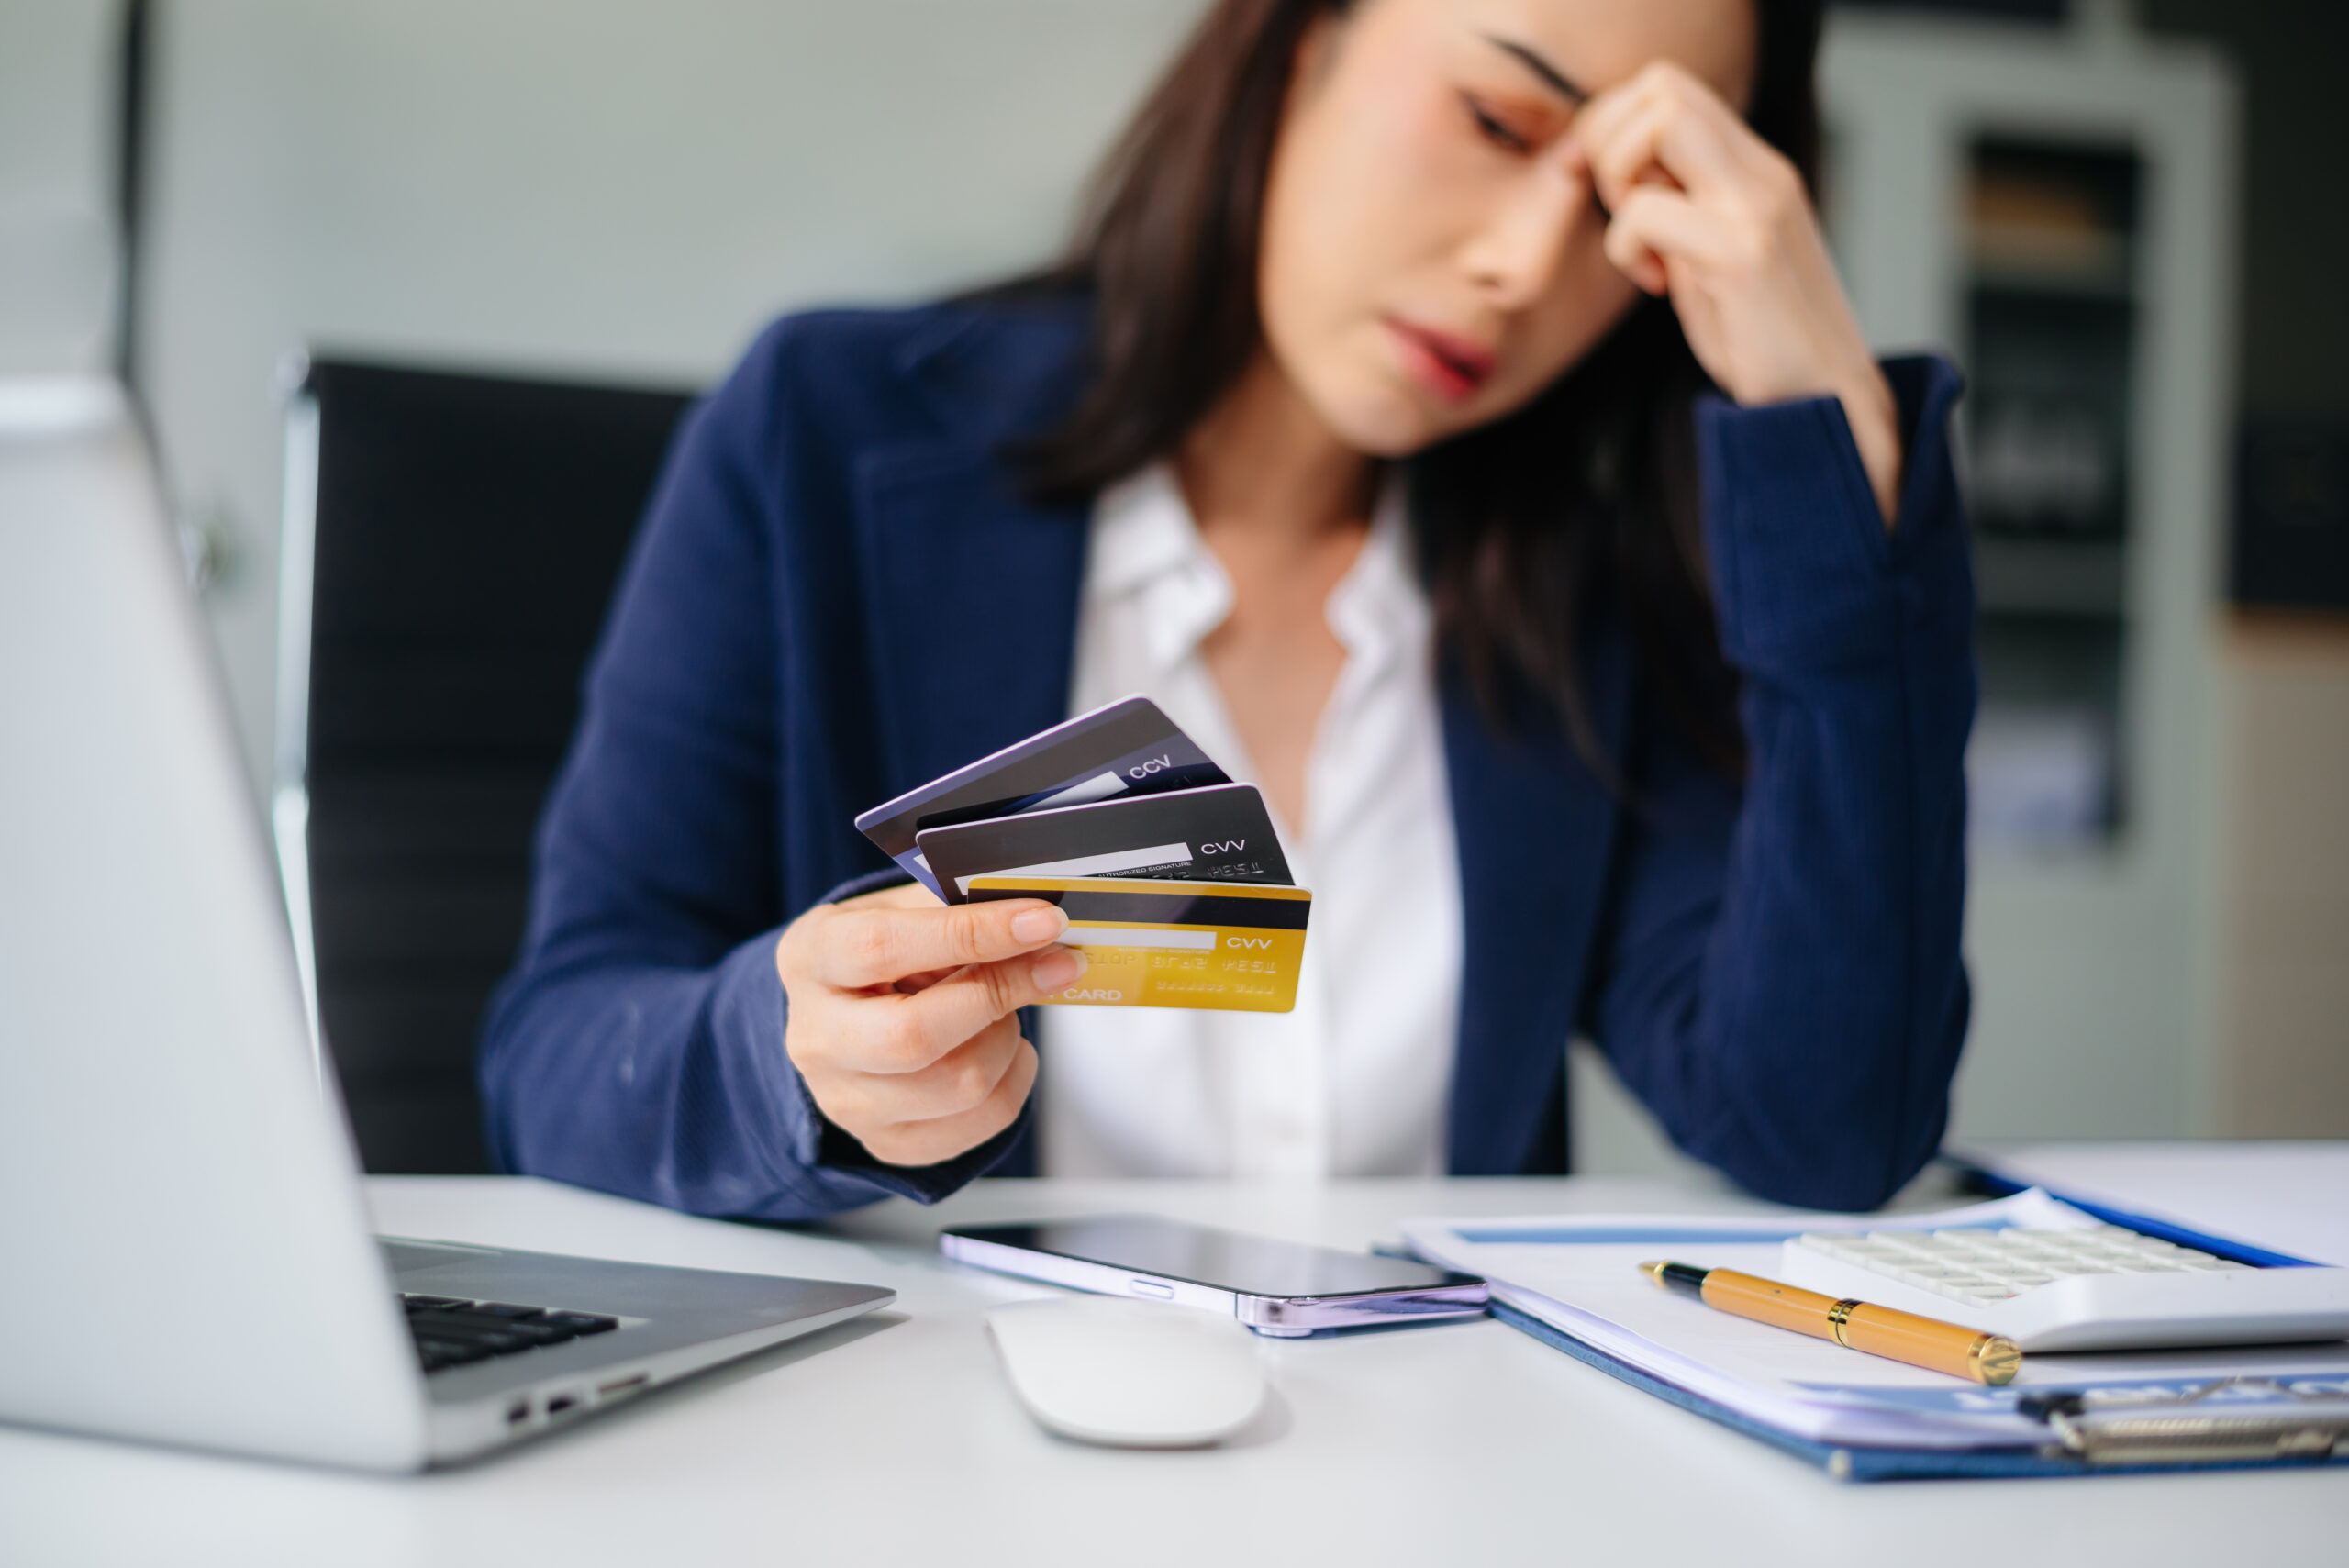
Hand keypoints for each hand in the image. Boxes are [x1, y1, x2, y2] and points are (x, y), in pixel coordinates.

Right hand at [775, 883, 1085, 1167]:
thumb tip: (1033, 913)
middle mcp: (816, 1038)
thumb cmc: (880, 957)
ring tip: (1004, 1009)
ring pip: (961, 1083)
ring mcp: (847, 1101)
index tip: (1042, 921)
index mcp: (811, 958)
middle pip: (915, 1035)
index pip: (883, 947)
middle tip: (1054, 964)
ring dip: (1008, 1037)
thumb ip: (955, 905)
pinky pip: (983, 1121)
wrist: (845, 1019)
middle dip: (1002, 993)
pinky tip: (1002, 1048)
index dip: (972, 933)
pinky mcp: (890, 1143)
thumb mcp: (900, 909)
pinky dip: (1016, 1078)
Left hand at [1563, 62, 1901, 524]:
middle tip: (1620, 212)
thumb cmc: (1763, 343)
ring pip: (1658, 121)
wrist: (1826, 404)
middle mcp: (1761, 173)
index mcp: (1754, 171)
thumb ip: (1679, 212)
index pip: (1670, 89)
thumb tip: (1627, 182)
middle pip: (1661, 85)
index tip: (1622, 202)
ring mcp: (1757, 206)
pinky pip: (1647, 211)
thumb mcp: (1710, 261)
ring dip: (1619, 181)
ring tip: (1641, 247)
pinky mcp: (1744, 252)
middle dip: (1609, 142)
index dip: (1620, 133)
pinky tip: (1656, 287)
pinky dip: (1627, 247)